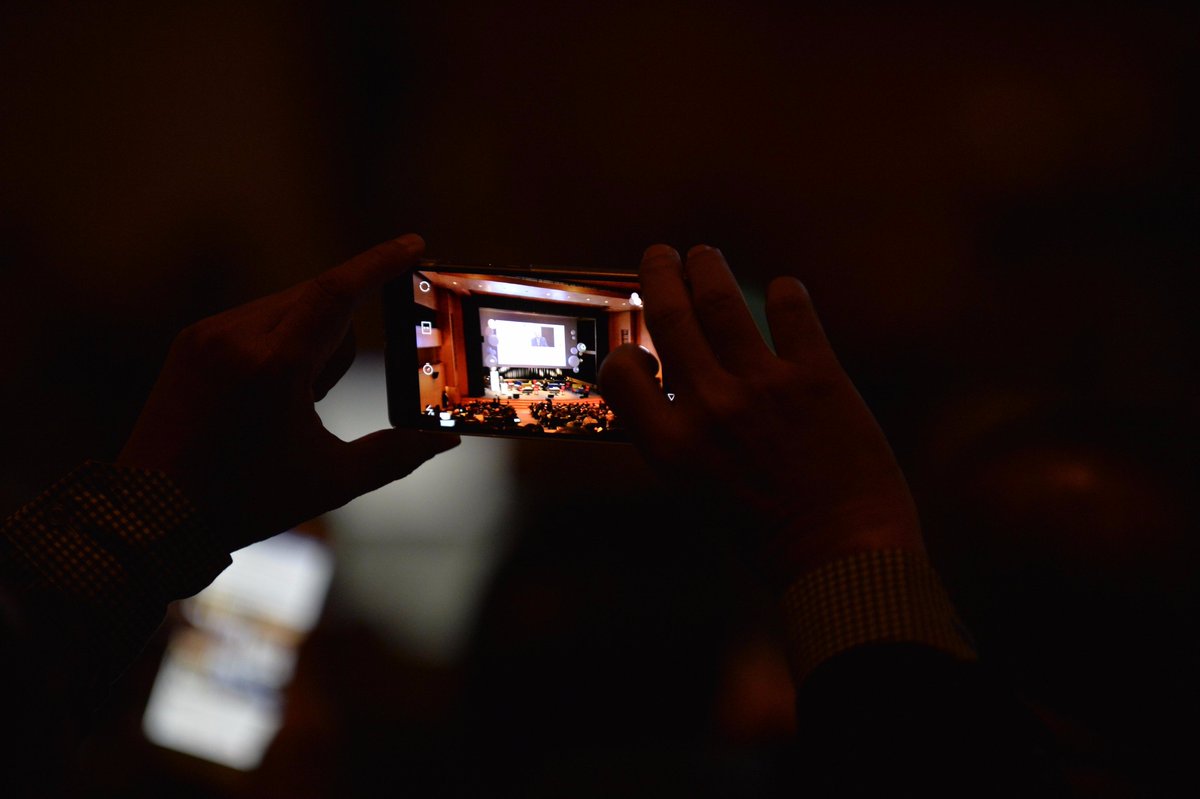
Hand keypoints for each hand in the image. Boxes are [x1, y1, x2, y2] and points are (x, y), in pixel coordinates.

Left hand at [117, 234, 458, 550]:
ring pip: (285, 308)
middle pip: (316, 299)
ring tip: (288, 407)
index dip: (380, 263)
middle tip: (328, 391)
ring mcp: (207, 334)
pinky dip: (277, 343)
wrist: (151, 516)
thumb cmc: (245, 500)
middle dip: (340, 332)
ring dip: (308, 340)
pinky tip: (265, 396)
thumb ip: (395, 455)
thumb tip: (445, 440)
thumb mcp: (331, 481)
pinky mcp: (190, 342)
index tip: (414, 243)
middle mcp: (237, 337)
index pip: (337, 292)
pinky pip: (253, 320)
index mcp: (275, 366)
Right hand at [598, 245, 922, 586]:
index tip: (641, 349)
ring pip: (722, 301)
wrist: (842, 554)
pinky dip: (787, 295)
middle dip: (660, 274)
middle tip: (660, 255)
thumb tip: (676, 387)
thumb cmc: (766, 535)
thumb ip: (680, 438)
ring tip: (704, 255)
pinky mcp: (817, 377)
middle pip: (669, 316)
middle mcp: (709, 407)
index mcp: (671, 445)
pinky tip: (786, 291)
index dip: (624, 354)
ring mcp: (763, 387)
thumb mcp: (697, 493)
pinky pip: (793, 314)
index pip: (619, 372)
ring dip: (708, 268)